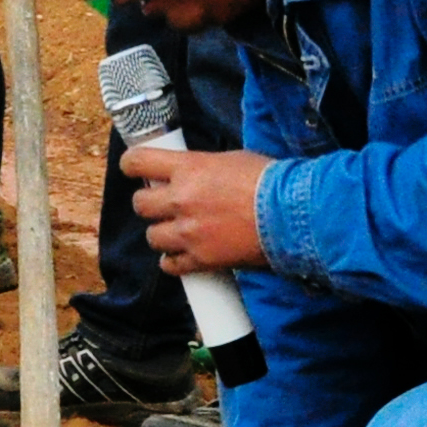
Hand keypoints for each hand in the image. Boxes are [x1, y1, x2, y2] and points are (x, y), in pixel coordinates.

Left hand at [125, 142, 267, 271]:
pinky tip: (184, 256)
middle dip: (150, 204)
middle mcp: (181, 200)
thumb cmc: (272, 183)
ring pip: (152, 237)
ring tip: (180, 232)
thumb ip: (202, 168)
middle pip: (140, 204)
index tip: (134, 168)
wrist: (294, 216)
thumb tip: (190, 172)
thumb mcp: (232, 160)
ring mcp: (189, 232)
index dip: (132, 164)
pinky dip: (174, 262)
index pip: (138, 162)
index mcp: (188, 169)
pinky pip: (170, 265)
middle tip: (165, 205)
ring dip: (163, 234)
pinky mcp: (201, 259)